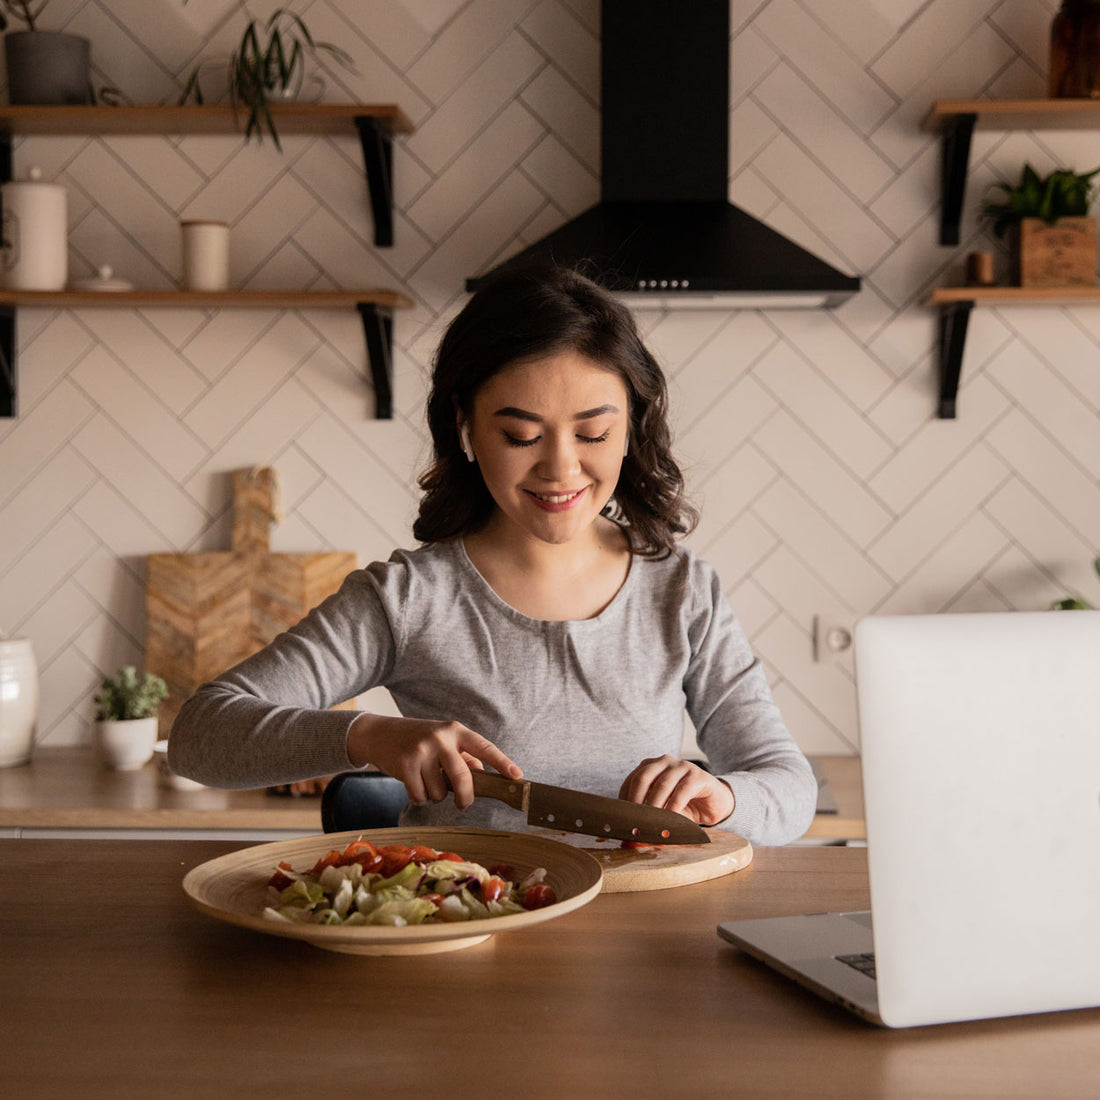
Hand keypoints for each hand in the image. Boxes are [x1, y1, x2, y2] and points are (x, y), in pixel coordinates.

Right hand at [347, 714, 521, 808]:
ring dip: (435, 795)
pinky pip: (420, 796)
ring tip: (426, 780)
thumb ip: (463, 756)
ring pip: (440, 792)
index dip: (502, 763)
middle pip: (464, 777)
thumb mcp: (442, 740)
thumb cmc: (417, 739)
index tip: (517, 776)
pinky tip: (413, 784)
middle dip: (466, 797)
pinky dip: (418, 797)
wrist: (379, 733)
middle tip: (463, 803)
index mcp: (455, 730)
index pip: (484, 747)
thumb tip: (484, 775)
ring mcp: (422, 751)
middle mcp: (440, 738)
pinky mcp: (405, 765)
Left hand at [618, 755, 734, 826]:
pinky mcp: (698, 776)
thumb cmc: (684, 805)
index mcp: (651, 766)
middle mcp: (664, 761)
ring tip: (651, 824)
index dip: (625, 799)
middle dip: (636, 801)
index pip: (632, 780)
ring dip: (655, 806)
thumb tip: (629, 834)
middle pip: (643, 778)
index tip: (622, 819)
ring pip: (662, 784)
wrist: (714, 803)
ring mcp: (682, 766)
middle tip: (635, 822)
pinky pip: (682, 791)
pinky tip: (671, 820)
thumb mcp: (662, 809)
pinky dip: (674, 807)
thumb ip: (647, 815)